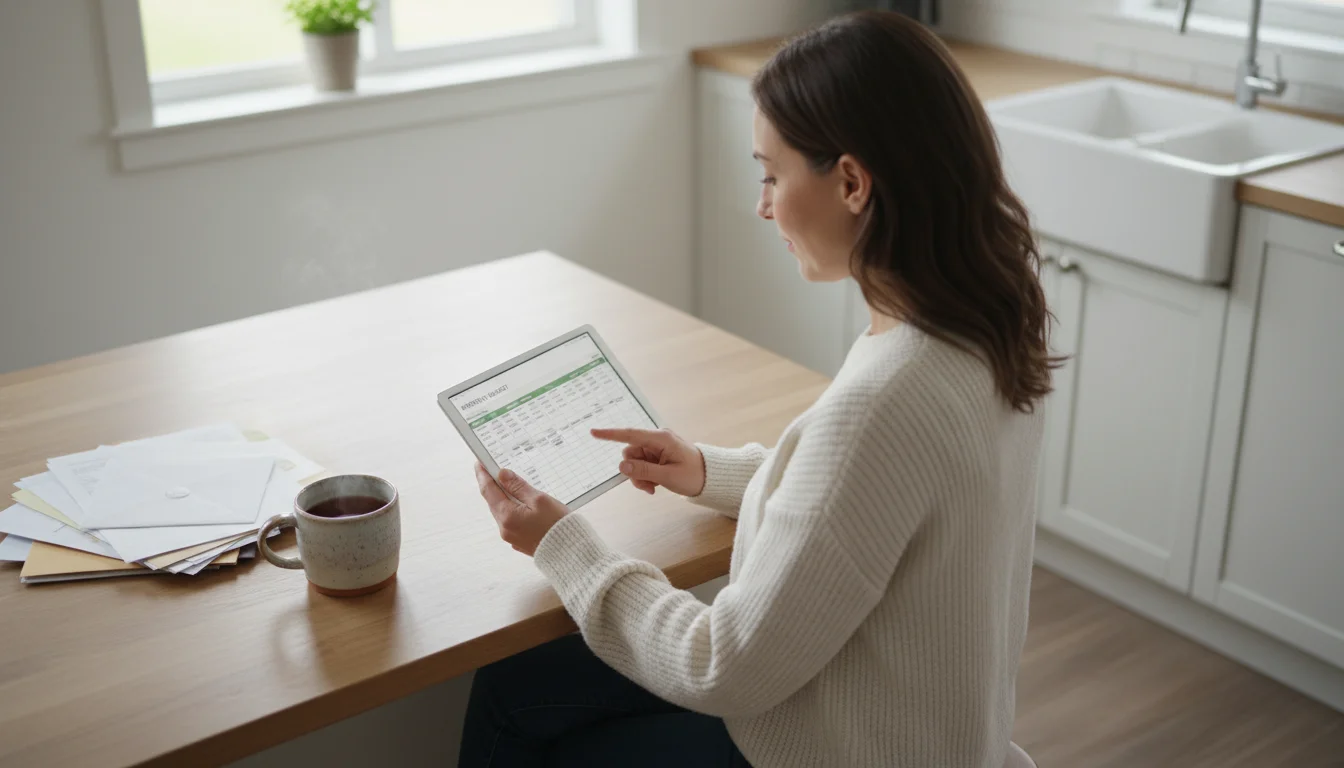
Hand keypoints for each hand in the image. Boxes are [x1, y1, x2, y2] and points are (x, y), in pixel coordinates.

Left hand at [474, 462, 568, 556]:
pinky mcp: (519, 541)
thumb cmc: (557, 526)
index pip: (489, 490)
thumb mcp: (539, 500)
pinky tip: (519, 503)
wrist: (570, 552)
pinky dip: (511, 509)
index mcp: (507, 516)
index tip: (480, 463)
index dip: (483, 475)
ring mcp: (511, 537)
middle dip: (492, 485)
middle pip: (493, 502)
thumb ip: (519, 487)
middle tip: (492, 470)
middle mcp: (504, 528)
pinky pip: (510, 521)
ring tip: (507, 485)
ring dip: (502, 497)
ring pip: (501, 512)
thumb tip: (502, 475)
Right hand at [590, 428, 705, 496]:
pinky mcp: (657, 456)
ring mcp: (657, 448)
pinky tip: (655, 486)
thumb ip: (643, 471)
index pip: (630, 435)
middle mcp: (657, 440)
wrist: (710, 479)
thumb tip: (622, 465)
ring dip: (639, 477)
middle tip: (647, 486)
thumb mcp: (668, 476)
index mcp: (661, 439)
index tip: (594, 432)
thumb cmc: (694, 475)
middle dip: (633, 471)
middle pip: (630, 453)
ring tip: (653, 488)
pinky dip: (645, 477)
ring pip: (634, 462)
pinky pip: (641, 466)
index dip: (611, 434)